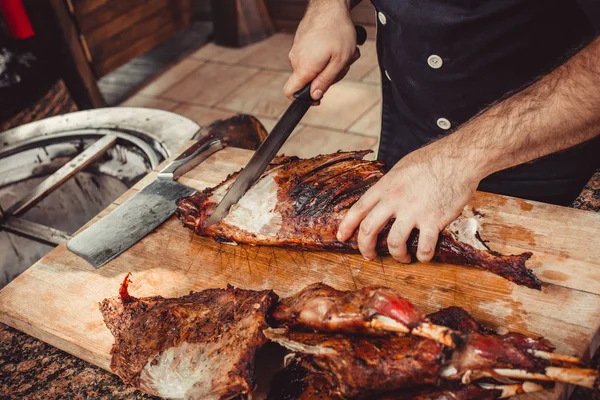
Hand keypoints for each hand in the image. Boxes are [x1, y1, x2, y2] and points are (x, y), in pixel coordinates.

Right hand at [283, 1, 359, 100]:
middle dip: (326, 77)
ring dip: (329, 64)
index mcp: (304, 67)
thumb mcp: (339, 61)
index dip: (302, 99)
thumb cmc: (337, 31)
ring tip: (342, 52)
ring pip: (312, 68)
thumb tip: (314, 96)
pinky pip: (311, 56)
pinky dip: (324, 55)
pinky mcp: (301, 42)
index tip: (317, 97)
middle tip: (342, 66)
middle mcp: (296, 59)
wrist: (329, 4)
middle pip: (307, 81)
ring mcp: (297, 49)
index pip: (290, 92)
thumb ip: (325, 81)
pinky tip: (335, 44)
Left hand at [337, 143, 479, 261]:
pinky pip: (424, 247)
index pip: (358, 209)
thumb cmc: (434, 159)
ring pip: (394, 243)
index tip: (341, 236)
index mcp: (386, 186)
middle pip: (369, 229)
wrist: (460, 158)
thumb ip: (390, 185)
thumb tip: (383, 197)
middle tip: (368, 255)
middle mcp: (395, 200)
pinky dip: (423, 256)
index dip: (347, 225)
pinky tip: (425, 255)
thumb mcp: (402, 167)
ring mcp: (414, 212)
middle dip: (365, 247)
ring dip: (397, 255)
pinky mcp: (433, 221)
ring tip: (403, 257)